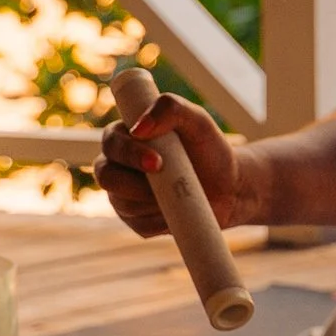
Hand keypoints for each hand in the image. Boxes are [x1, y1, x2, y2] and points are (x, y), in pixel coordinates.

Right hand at [94, 91, 250, 237]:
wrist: (228, 187)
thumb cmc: (209, 149)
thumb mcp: (198, 121)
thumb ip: (170, 108)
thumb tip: (140, 127)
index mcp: (126, 137)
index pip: (111, 142)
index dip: (129, 153)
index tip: (158, 161)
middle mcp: (118, 166)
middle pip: (106, 176)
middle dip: (136, 183)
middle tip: (168, 183)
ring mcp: (123, 196)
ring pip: (124, 204)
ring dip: (154, 201)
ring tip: (181, 193)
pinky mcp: (136, 221)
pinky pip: (140, 226)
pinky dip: (162, 220)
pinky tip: (179, 211)